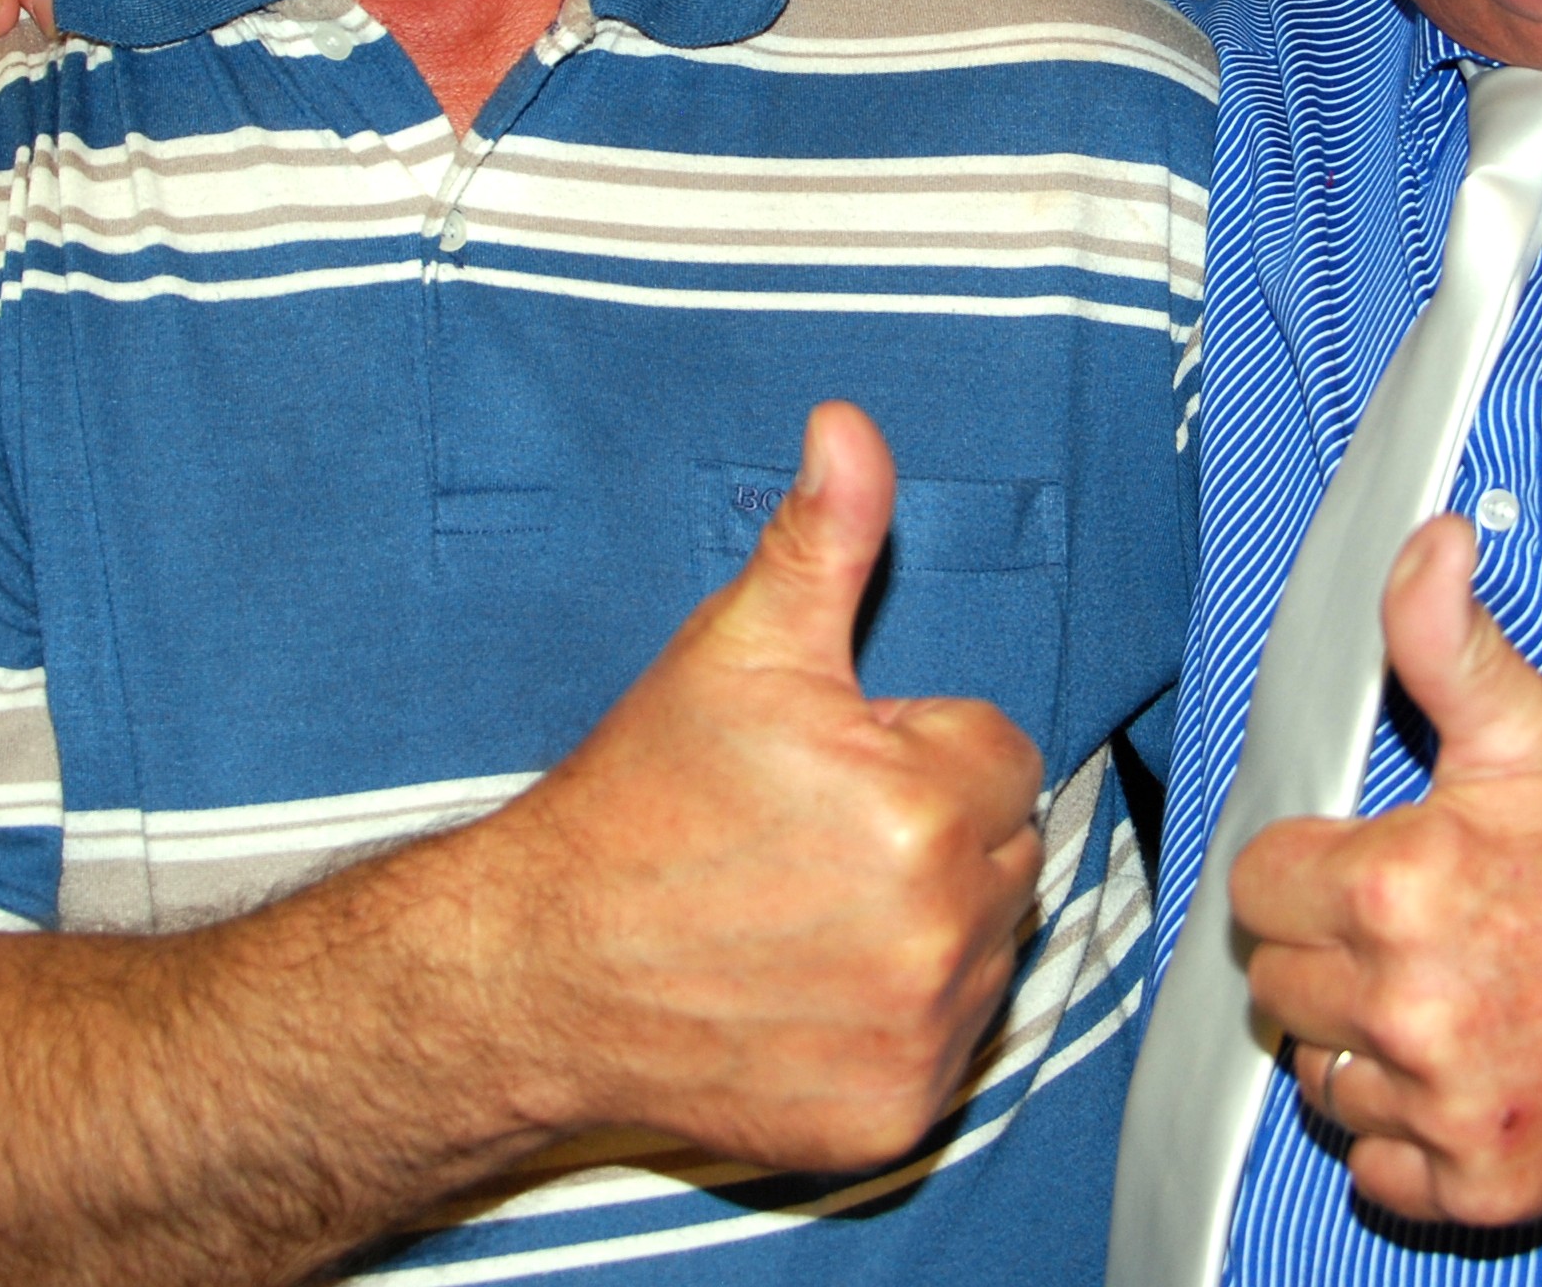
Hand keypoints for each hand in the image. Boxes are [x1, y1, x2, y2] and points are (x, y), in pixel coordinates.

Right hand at [495, 401, 1048, 1172]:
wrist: (538, 971)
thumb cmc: (638, 802)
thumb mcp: (734, 649)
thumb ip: (821, 536)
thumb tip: (852, 427)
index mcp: (927, 803)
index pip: (998, 752)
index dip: (913, 749)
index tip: (827, 770)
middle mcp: (942, 930)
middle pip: (1002, 852)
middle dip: (929, 835)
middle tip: (809, 842)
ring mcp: (921, 1033)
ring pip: (984, 949)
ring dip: (923, 929)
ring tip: (803, 913)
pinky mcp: (895, 1114)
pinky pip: (947, 1048)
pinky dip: (896, 1026)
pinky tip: (807, 992)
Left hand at [1230, 515, 1541, 1229]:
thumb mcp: (1539, 728)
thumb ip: (1445, 637)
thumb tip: (1423, 541)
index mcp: (1398, 887)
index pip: (1256, 887)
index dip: (1306, 867)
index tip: (1363, 864)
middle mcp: (1409, 1007)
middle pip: (1278, 984)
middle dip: (1328, 950)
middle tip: (1418, 926)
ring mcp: (1445, 1107)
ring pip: (1321, 1076)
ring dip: (1361, 1042)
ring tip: (1448, 994)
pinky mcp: (1482, 1183)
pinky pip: (1377, 1165)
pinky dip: (1406, 1130)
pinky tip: (1466, 1070)